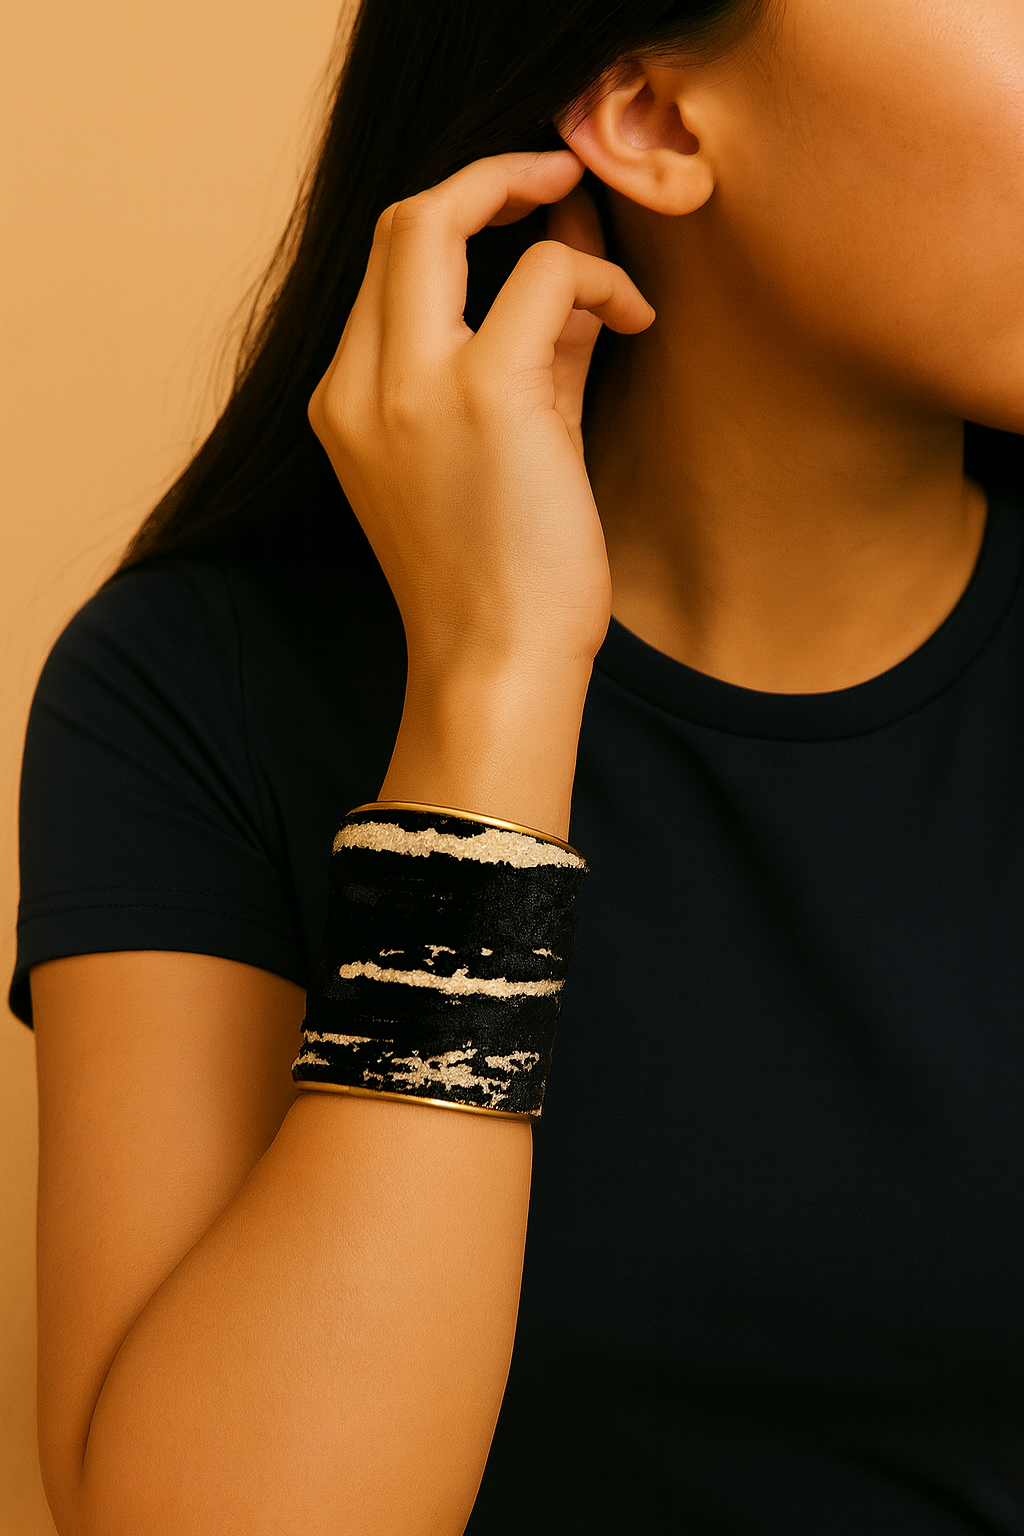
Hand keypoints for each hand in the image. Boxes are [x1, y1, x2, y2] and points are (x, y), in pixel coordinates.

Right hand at [308, 151, 654, 674]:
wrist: (496, 667)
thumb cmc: (498, 577)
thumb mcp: (496, 452)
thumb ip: (519, 358)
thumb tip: (564, 270)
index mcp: (347, 402)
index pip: (388, 266)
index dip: (462, 217)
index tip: (524, 214)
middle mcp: (359, 384)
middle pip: (397, 219)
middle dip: (487, 180)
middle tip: (557, 182)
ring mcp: (410, 385)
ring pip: (442, 215)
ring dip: (539, 214)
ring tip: (608, 284)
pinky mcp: (483, 394)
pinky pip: (543, 275)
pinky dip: (597, 280)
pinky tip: (633, 319)